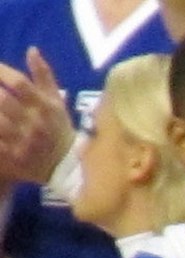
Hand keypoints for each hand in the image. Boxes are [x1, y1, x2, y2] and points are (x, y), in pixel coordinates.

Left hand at [0, 46, 74, 183]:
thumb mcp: (57, 102)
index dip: (1, 71)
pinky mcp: (15, 158)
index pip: (20, 83)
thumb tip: (31, 49)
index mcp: (46, 108)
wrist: (66, 167)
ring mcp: (24, 143)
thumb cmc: (59, 129)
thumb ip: (44, 76)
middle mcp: (35, 125)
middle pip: (4, 100)